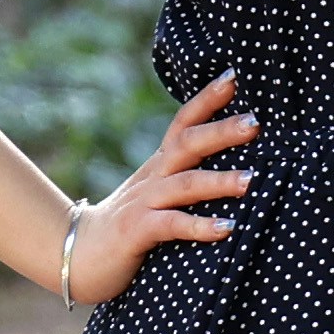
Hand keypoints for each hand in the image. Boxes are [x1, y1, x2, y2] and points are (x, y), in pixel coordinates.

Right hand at [66, 73, 254, 305]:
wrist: (78, 257)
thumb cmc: (128, 228)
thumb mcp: (157, 196)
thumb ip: (186, 180)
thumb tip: (240, 170)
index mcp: (159, 165)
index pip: (183, 122)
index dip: (206, 99)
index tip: (234, 77)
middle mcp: (153, 177)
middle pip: (187, 144)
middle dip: (221, 131)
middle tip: (254, 122)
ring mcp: (143, 202)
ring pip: (184, 184)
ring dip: (219, 181)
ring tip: (250, 180)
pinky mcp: (136, 231)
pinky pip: (171, 225)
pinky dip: (199, 225)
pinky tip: (227, 227)